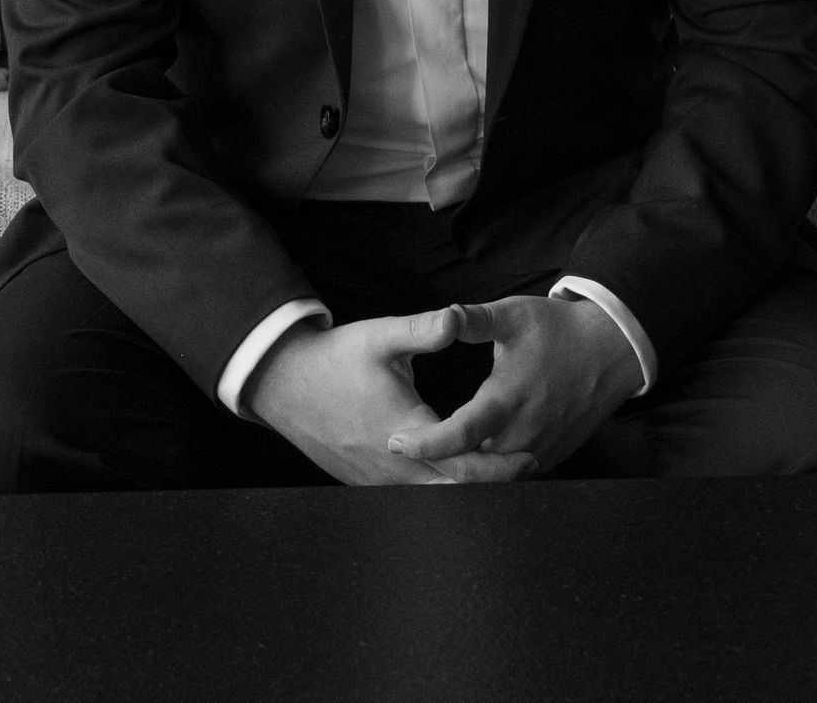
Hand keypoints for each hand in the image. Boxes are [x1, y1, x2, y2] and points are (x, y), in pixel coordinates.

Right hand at [242, 307, 536, 485]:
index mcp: (405, 433)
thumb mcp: (381, 337)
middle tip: (526, 465)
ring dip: (464, 486)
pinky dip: (436, 487)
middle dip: (491, 481)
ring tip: (497, 467)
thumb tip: (458, 318)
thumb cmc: (336, 359)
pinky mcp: (366, 482)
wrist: (286, 384)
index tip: (529, 457)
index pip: (462, 467)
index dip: (499, 468)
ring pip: (431, 498)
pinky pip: (410, 495)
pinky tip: (452, 470)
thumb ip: (423, 329)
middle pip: (454, 492)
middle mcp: (393, 467)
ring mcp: (377, 481)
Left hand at [384, 294, 640, 477]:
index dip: (426, 444)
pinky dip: (490, 471)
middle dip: (437, 464)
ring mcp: (539, 450)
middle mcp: (522, 433)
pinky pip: (513, 475)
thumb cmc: (557, 329)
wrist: (608, 350)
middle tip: (404, 452)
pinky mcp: (550, 457)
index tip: (396, 442)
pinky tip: (469, 460)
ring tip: (429, 460)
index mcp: (506, 399)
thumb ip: (474, 320)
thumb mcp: (513, 315)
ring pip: (492, 474)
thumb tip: (442, 315)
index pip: (459, 434)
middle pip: (471, 464)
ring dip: (462, 469)